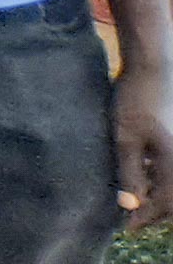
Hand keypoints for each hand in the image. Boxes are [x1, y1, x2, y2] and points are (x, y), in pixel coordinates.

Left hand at [116, 62, 172, 226]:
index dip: (146, 217)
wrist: (152, 68)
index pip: (165, 202)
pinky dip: (160, 176)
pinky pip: (171, 167)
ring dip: (157, 192)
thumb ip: (130, 173)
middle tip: (131, 216)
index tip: (127, 226)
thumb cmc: (136, 100)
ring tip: (133, 196)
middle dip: (155, 209)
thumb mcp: (126, 138)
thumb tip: (130, 205)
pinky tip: (141, 174)